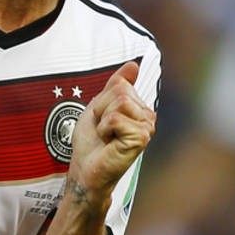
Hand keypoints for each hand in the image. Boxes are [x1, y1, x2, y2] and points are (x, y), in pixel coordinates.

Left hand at [67, 61, 156, 198]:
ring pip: (120, 102)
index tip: (103, 119)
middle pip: (121, 92)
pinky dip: (105, 129)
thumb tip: (133, 65)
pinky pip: (115, 118)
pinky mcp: (141, 138)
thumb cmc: (92, 142)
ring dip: (103, 119)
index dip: (103, 100)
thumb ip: (116, 85)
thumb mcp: (100, 106)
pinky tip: (110, 142)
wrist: (86, 169)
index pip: (120, 84)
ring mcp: (147, 128)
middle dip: (102, 109)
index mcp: (140, 108)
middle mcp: (148, 117)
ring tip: (107, 135)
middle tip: (103, 129)